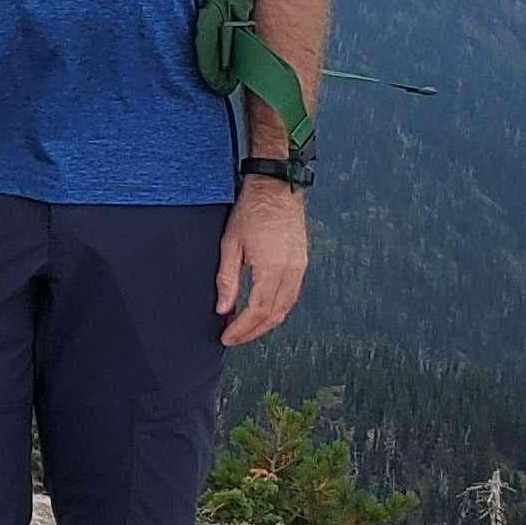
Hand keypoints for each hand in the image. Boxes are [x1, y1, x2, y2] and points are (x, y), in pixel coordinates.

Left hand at [217, 181, 309, 347]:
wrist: (276, 188)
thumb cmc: (251, 211)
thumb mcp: (230, 244)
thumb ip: (227, 279)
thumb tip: (223, 309)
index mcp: (272, 269)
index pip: (257, 311)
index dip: (242, 329)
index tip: (227, 337)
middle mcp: (291, 272)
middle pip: (274, 315)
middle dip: (253, 331)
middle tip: (233, 337)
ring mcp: (300, 268)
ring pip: (286, 307)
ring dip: (265, 322)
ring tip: (243, 327)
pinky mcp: (302, 263)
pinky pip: (291, 295)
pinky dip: (276, 308)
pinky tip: (261, 309)